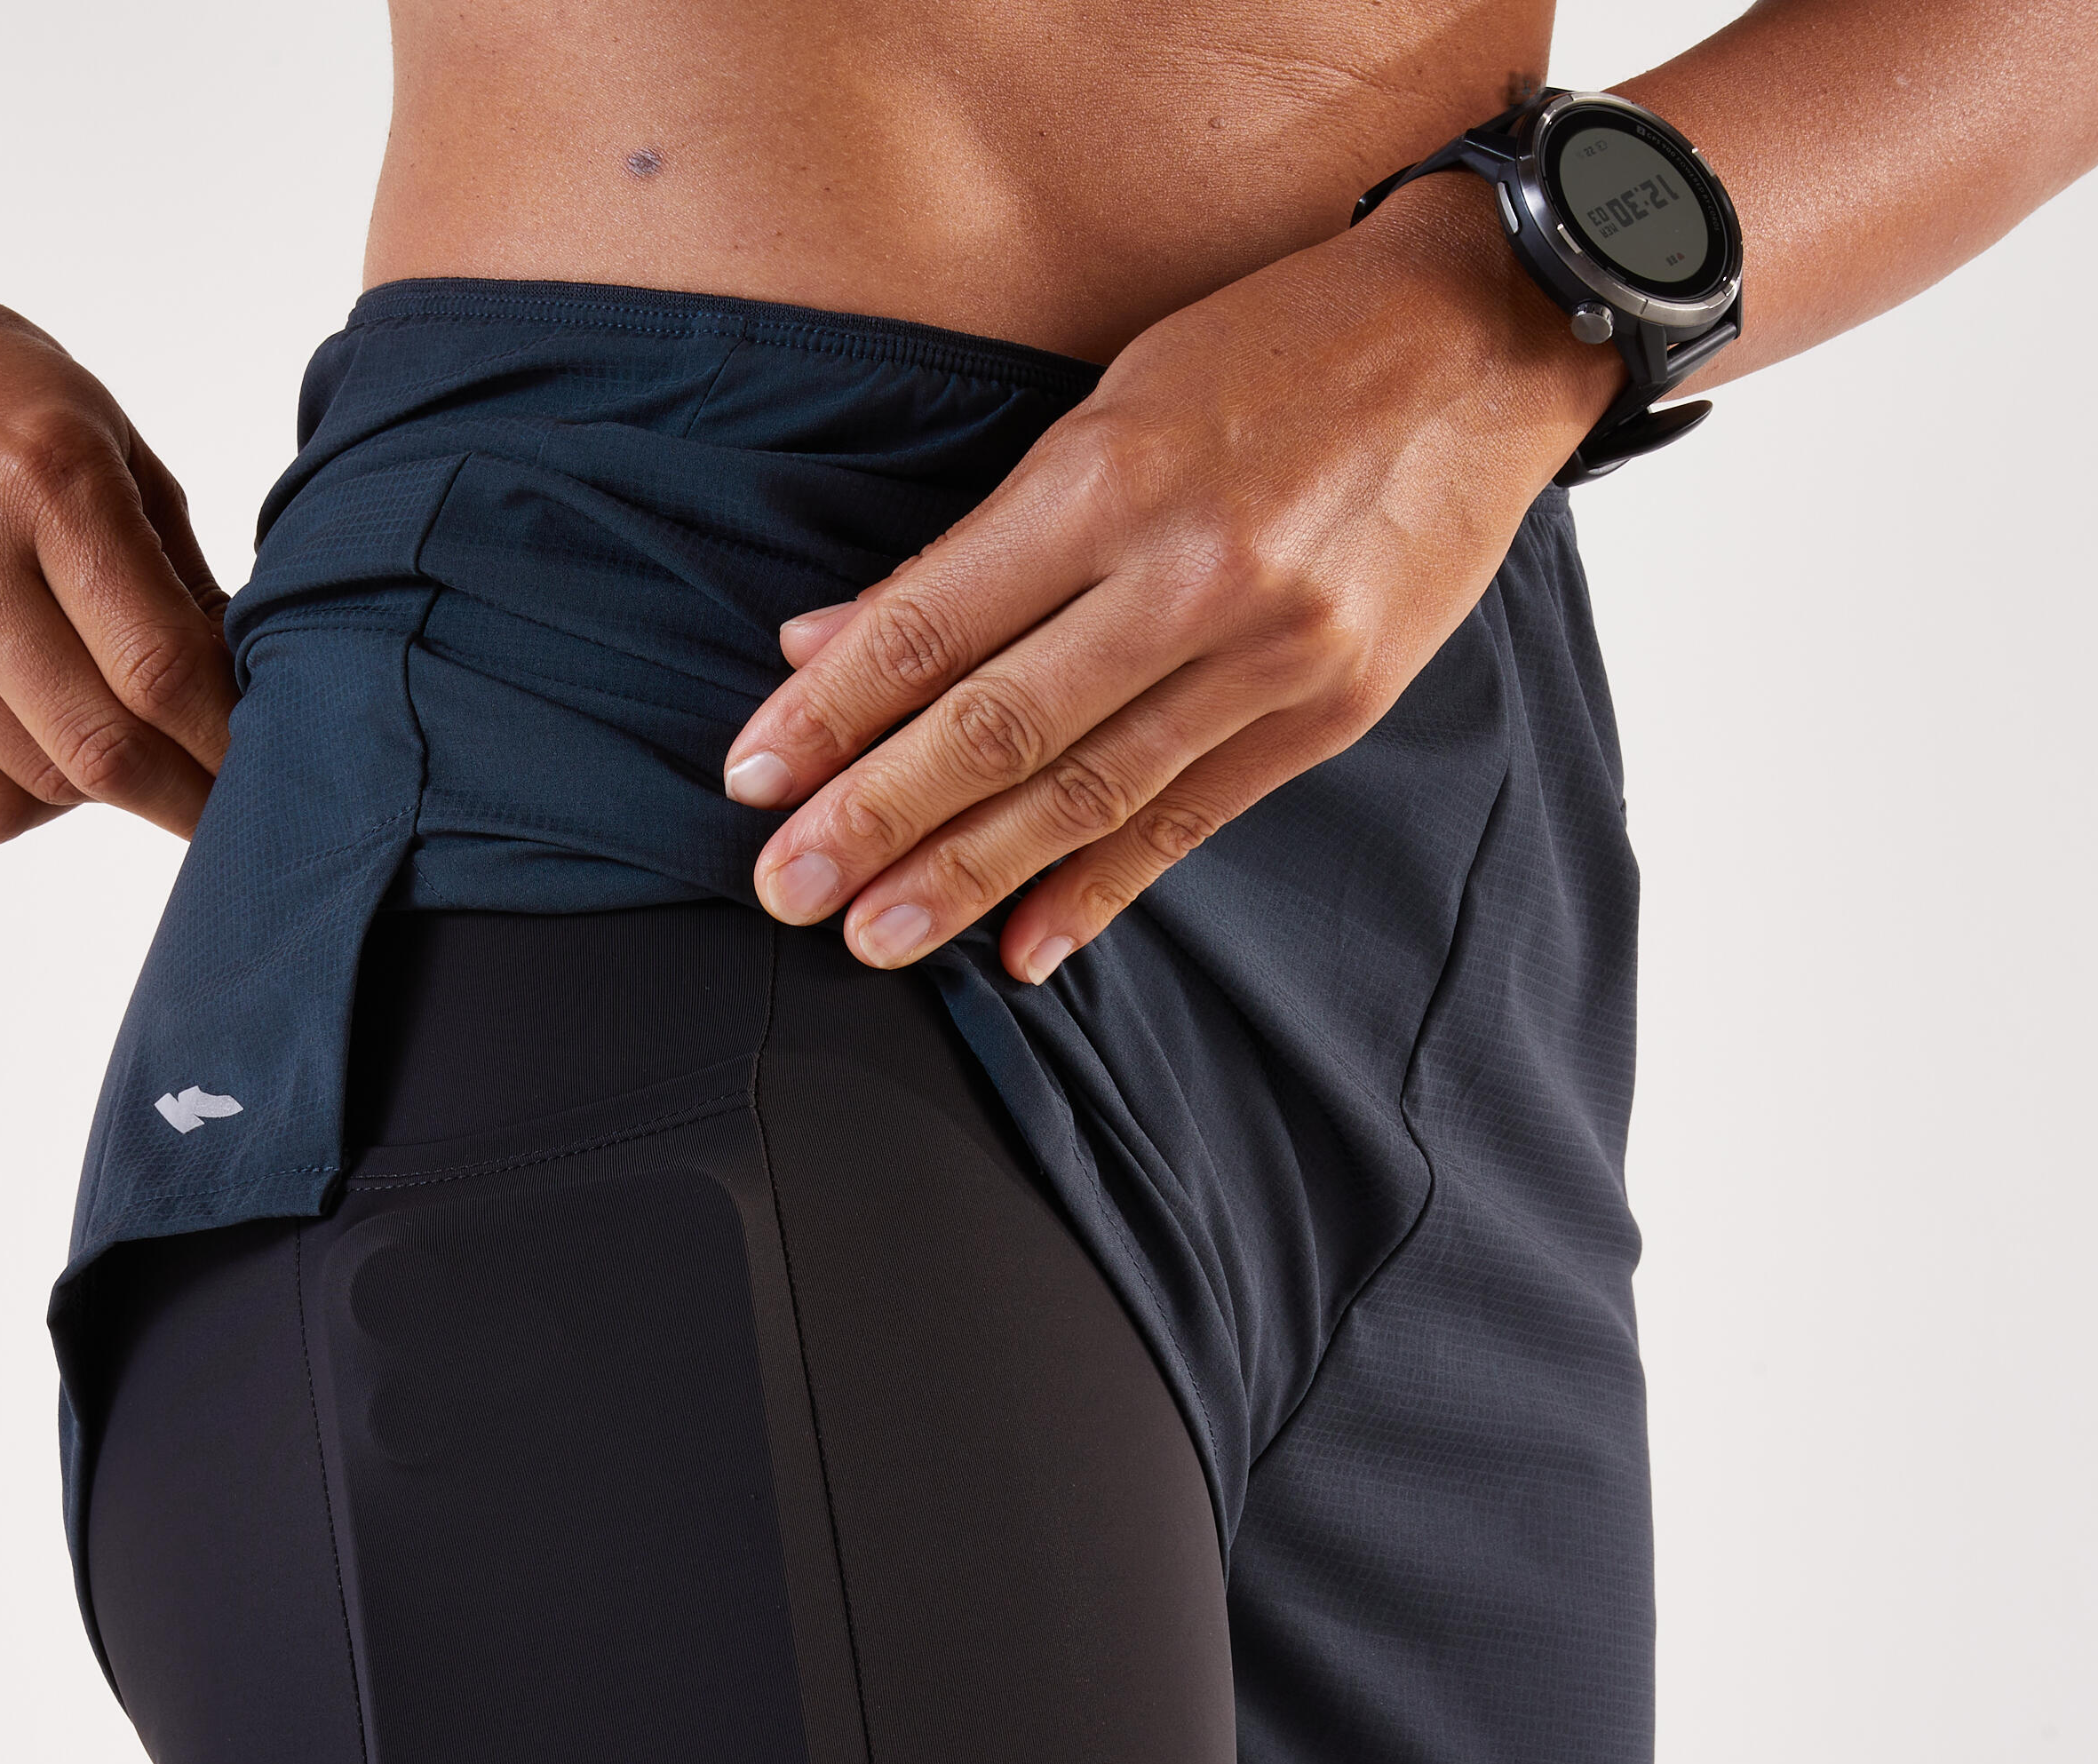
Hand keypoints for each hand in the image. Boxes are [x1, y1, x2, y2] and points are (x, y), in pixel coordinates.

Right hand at [0, 269, 234, 845]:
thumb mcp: (108, 440)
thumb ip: (181, 572)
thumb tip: (250, 698)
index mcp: (47, 479)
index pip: (163, 667)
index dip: (231, 743)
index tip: (282, 775)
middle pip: (104, 748)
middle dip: (189, 799)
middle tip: (237, 814)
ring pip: (47, 786)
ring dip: (114, 791)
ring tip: (134, 751)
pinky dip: (38, 805)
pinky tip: (47, 748)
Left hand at [721, 178, 1620, 982]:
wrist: (1485, 339)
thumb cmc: (1275, 353)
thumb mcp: (1111, 402)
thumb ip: (975, 540)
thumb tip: (825, 639)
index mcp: (1113, 479)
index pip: (934, 623)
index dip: (833, 709)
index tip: (753, 777)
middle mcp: (1190, 577)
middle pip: (999, 726)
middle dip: (878, 817)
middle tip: (786, 889)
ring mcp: (1270, 657)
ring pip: (1086, 793)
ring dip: (969, 876)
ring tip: (875, 938)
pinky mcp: (1327, 712)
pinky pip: (1188, 823)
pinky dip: (1099, 893)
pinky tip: (1024, 950)